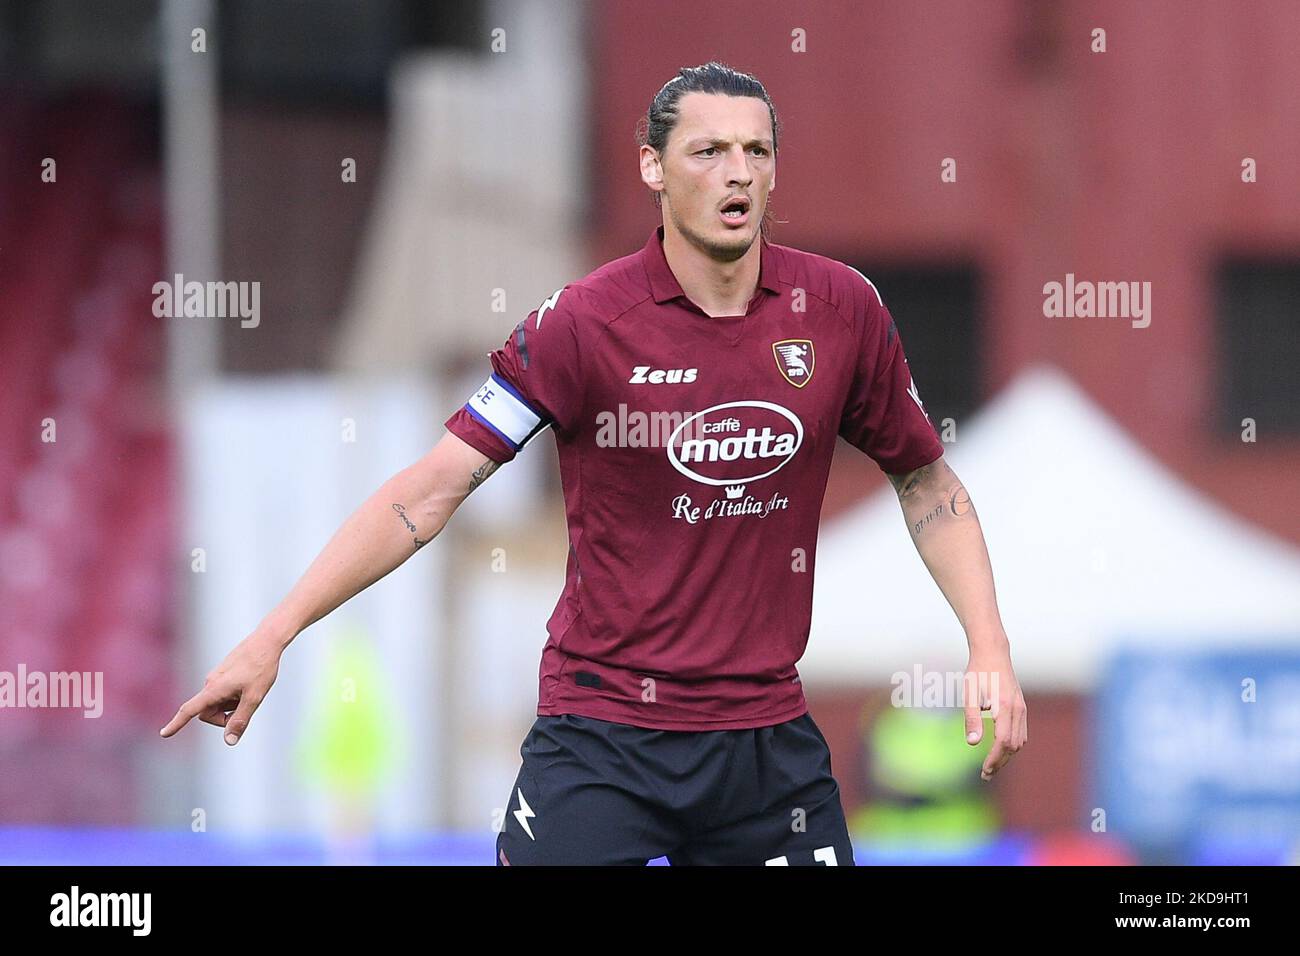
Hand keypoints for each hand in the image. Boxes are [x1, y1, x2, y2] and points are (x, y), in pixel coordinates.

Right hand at [159, 631, 283, 745]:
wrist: (266, 640)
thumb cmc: (261, 667)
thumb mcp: (254, 697)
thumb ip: (241, 720)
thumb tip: (229, 741)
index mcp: (214, 689)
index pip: (190, 710)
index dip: (177, 723)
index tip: (164, 734)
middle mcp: (210, 683)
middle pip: (209, 713)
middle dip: (225, 717)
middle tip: (247, 706)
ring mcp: (216, 678)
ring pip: (219, 704)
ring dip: (232, 705)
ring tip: (251, 690)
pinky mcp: (223, 674)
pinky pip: (224, 693)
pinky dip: (235, 697)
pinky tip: (250, 684)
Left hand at [963, 640, 1026, 779]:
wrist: (993, 652)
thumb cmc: (977, 671)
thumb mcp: (969, 693)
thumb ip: (971, 718)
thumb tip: (972, 743)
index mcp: (1004, 707)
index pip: (1003, 742)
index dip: (994, 759)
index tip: (983, 770)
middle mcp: (1018, 709)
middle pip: (1013, 746)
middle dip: (1000, 762)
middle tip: (985, 775)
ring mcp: (1022, 708)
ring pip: (1020, 741)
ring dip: (1007, 756)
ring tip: (991, 766)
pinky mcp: (1021, 707)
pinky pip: (1021, 733)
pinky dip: (1012, 745)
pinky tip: (1000, 750)